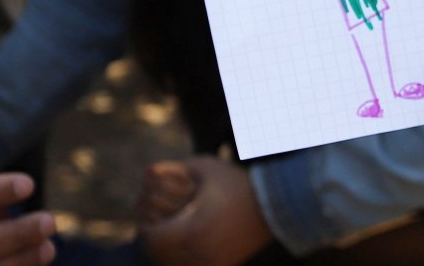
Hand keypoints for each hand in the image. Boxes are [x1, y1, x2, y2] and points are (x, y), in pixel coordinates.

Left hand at [138, 156, 271, 265]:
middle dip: (157, 239)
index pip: (151, 238)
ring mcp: (210, 263)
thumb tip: (149, 170)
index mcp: (191, 230)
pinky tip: (192, 242)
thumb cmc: (238, 185)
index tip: (154, 216)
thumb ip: (175, 167)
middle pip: (160, 254)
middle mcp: (198, 253)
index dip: (148, 226)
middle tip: (161, 225)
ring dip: (170, 251)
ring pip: (174, 263)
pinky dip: (186, 257)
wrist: (275, 207)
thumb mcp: (207, 168)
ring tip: (176, 234)